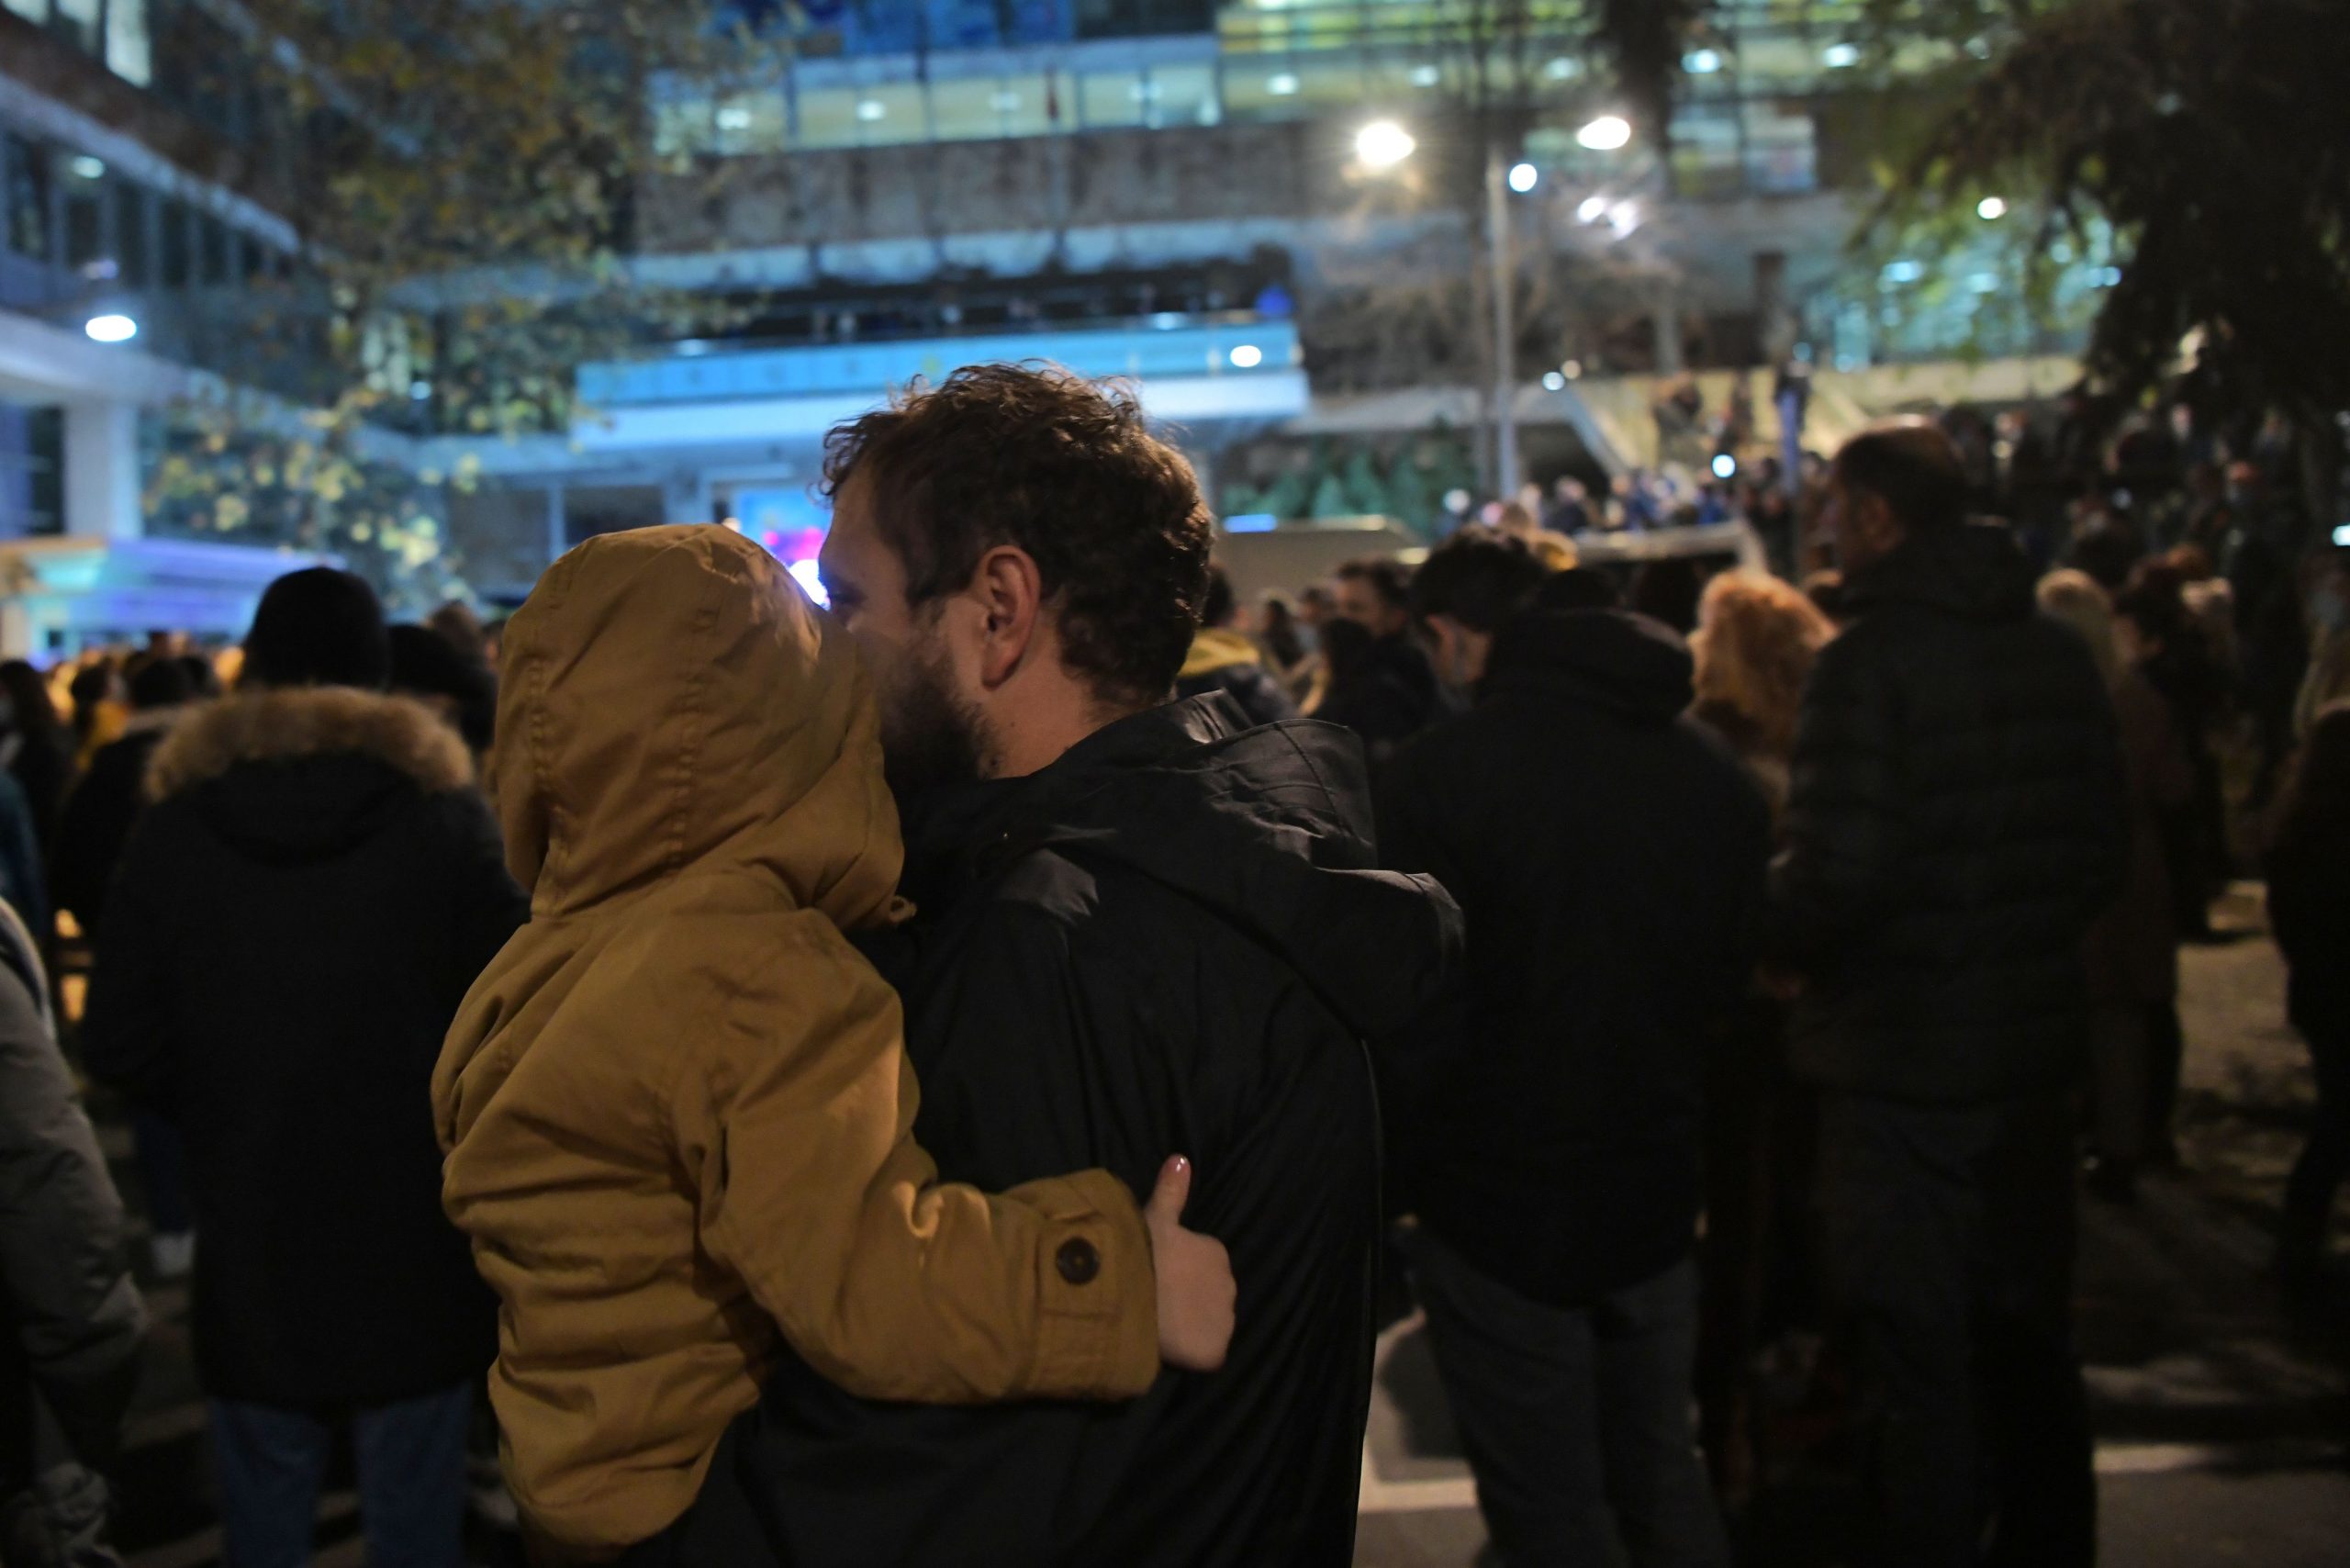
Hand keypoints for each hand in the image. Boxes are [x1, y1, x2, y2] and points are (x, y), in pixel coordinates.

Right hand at [1144, 1155, 1234, 1372]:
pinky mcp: (1216, 1351)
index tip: (1155, 1276)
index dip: (1177, 1274)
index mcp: (1216, 1252)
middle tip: (1155, 1301)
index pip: (1202, 1266)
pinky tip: (1171, 1347)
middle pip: (1208, 1295)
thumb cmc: (1141, 1251)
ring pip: (1209, 1324)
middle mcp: (1229, 1284)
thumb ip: (1172, 1190)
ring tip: (1160, 1324)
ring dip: (1192, 1326)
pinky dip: (1193, 1354)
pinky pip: (1208, 1354)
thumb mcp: (1154, 1216)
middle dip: (1188, 1299)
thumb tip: (1181, 1158)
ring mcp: (1225, 1319)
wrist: (1131, 1293)